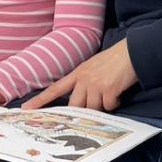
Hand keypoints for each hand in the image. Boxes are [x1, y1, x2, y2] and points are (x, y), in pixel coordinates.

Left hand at [22, 39, 137, 111]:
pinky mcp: (109, 89)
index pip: (56, 88)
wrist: (133, 51)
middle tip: (96, 103)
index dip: (41, 100)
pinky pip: (109, 106)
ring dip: (103, 106)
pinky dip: (115, 103)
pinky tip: (119, 93)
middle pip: (75, 106)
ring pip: (93, 108)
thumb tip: (84, 101)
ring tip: (112, 92)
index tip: (27, 109)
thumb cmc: (116, 60)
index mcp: (79, 73)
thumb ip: (85, 81)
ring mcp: (96, 84)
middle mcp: (84, 79)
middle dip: (84, 110)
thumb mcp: (94, 66)